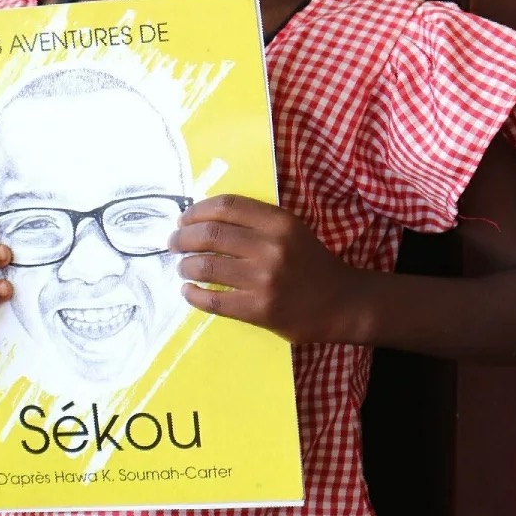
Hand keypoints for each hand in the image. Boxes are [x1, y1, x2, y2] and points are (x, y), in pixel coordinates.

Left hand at [168, 195, 358, 344]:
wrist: (342, 303)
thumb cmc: (311, 264)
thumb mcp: (291, 231)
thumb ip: (255, 222)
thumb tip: (202, 219)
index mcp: (279, 222)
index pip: (226, 206)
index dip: (197, 210)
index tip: (183, 218)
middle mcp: (271, 247)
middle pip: (210, 234)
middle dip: (182, 237)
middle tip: (173, 243)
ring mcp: (264, 280)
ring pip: (207, 266)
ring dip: (185, 265)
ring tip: (182, 267)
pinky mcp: (259, 309)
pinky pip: (213, 299)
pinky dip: (193, 294)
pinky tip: (189, 291)